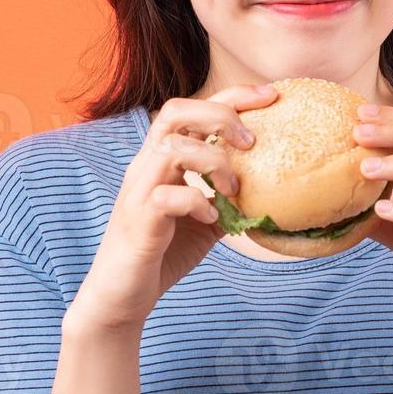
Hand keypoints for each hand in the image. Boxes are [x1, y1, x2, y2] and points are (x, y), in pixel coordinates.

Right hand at [67, 84, 277, 332]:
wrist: (121, 297)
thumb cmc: (162, 254)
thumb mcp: (207, 221)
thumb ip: (229, 199)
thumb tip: (271, 188)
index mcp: (161, 160)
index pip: (192, 109)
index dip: (231, 96)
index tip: (270, 96)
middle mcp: (146, 166)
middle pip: (175, 111)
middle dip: (219, 115)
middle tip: (252, 142)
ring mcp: (139, 191)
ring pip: (171, 147)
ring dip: (212, 162)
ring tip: (233, 190)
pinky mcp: (138, 221)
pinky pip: (167, 196)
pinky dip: (197, 201)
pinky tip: (211, 219)